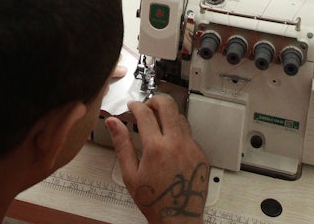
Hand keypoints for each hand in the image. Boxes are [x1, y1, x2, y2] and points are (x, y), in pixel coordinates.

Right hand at [107, 95, 208, 223]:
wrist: (178, 218)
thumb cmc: (154, 200)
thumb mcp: (130, 174)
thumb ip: (122, 144)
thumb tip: (113, 123)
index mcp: (156, 148)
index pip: (145, 113)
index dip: (136, 105)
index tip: (132, 106)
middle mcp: (176, 144)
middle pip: (168, 105)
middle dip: (155, 100)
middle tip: (147, 106)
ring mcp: (191, 147)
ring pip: (181, 117)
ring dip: (168, 114)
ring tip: (157, 124)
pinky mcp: (200, 154)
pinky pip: (189, 133)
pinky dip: (178, 131)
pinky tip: (169, 142)